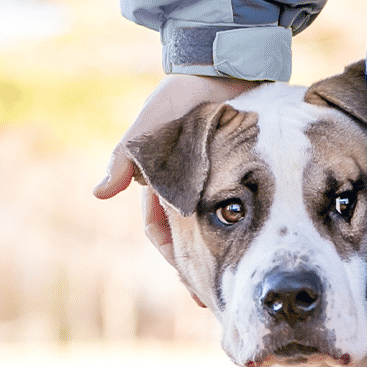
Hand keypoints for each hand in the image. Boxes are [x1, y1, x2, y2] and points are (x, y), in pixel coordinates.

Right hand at [94, 74, 254, 273]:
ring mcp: (215, 181)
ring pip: (217, 229)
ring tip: (241, 284)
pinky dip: (251, 230)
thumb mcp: (153, 126)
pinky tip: (266, 251)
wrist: (223, 67)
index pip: (161, 231)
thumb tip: (100, 194)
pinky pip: (246, 210)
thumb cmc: (183, 95)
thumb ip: (128, 157)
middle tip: (216, 299)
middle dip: (199, 268)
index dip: (174, 257)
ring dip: (226, 256)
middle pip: (190, 239)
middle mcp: (187, 187)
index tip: (190, 282)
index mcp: (162, 182)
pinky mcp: (243, 173)